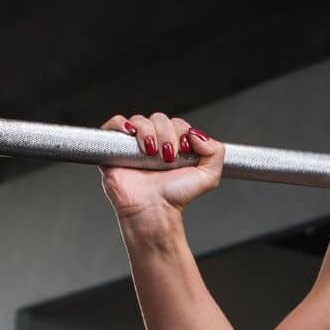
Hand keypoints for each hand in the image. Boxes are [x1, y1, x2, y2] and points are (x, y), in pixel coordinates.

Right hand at [98, 112, 223, 226]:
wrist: (153, 210)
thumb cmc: (176, 197)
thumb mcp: (208, 177)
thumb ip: (215, 152)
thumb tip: (197, 134)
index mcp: (174, 146)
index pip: (178, 123)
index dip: (182, 132)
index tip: (183, 151)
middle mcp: (154, 143)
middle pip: (159, 119)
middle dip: (167, 134)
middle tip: (167, 157)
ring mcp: (134, 145)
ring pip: (140, 120)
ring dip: (149, 133)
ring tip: (151, 153)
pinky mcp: (114, 149)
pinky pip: (114, 124)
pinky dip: (121, 123)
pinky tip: (130, 133)